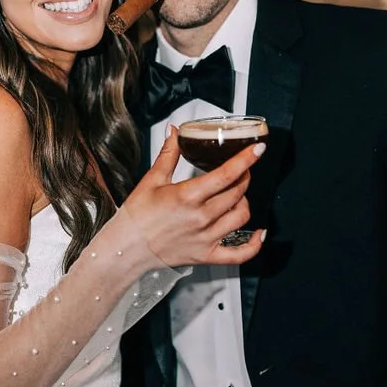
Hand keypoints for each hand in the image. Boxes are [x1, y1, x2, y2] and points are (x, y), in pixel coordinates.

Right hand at [124, 126, 265, 268]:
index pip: (227, 173)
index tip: (258, 149)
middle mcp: (200, 217)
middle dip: (244, 176)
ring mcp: (206, 238)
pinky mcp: (206, 255)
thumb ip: (169, 153)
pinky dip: (254, 245)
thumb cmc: (137, 216)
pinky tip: (259, 233)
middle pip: (237, 192)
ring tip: (237, 195)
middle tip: (241, 170)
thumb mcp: (152, 180)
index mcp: (188, 196)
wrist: (126, 248)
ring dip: (245, 201)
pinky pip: (239, 254)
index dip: (246, 159)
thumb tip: (174, 131)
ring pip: (242, 216)